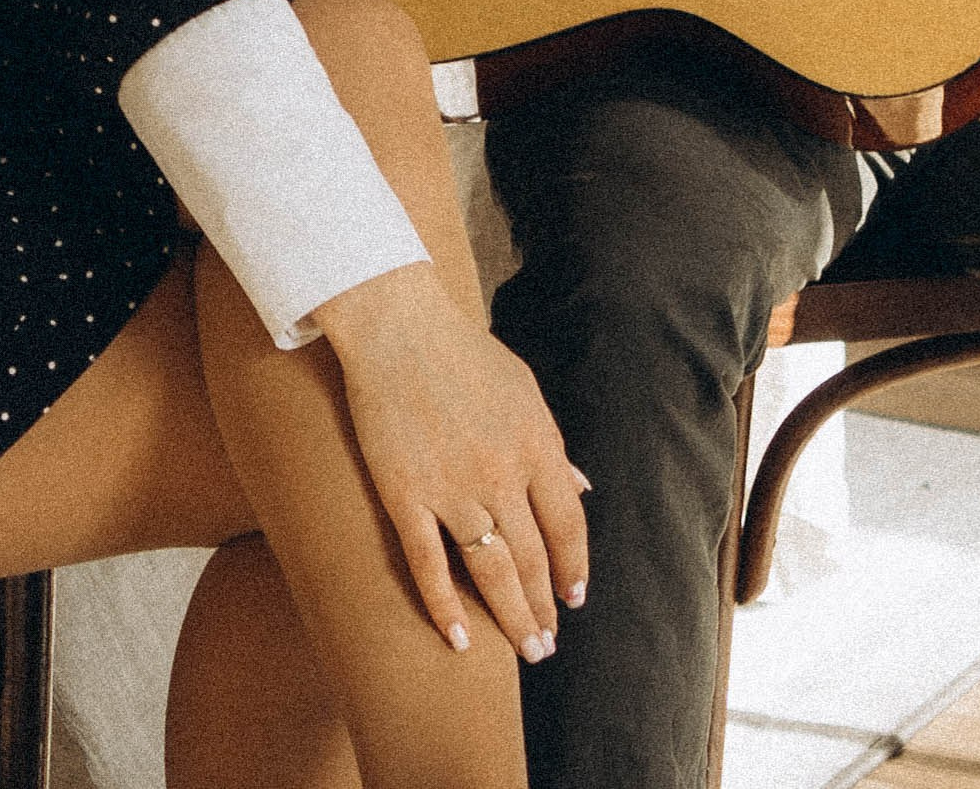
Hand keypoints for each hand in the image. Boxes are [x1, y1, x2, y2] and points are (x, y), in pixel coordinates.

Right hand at [316, 260, 587, 659]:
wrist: (398, 328)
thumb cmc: (465, 355)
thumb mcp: (524, 391)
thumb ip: (552, 446)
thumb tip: (581, 488)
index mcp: (536, 443)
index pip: (567, 524)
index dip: (574, 567)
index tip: (576, 599)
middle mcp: (500, 472)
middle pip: (532, 557)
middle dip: (544, 608)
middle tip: (548, 646)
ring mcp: (451, 487)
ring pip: (490, 570)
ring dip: (511, 616)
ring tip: (524, 650)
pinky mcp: (405, 495)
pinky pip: (428, 565)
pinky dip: (446, 607)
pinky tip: (461, 639)